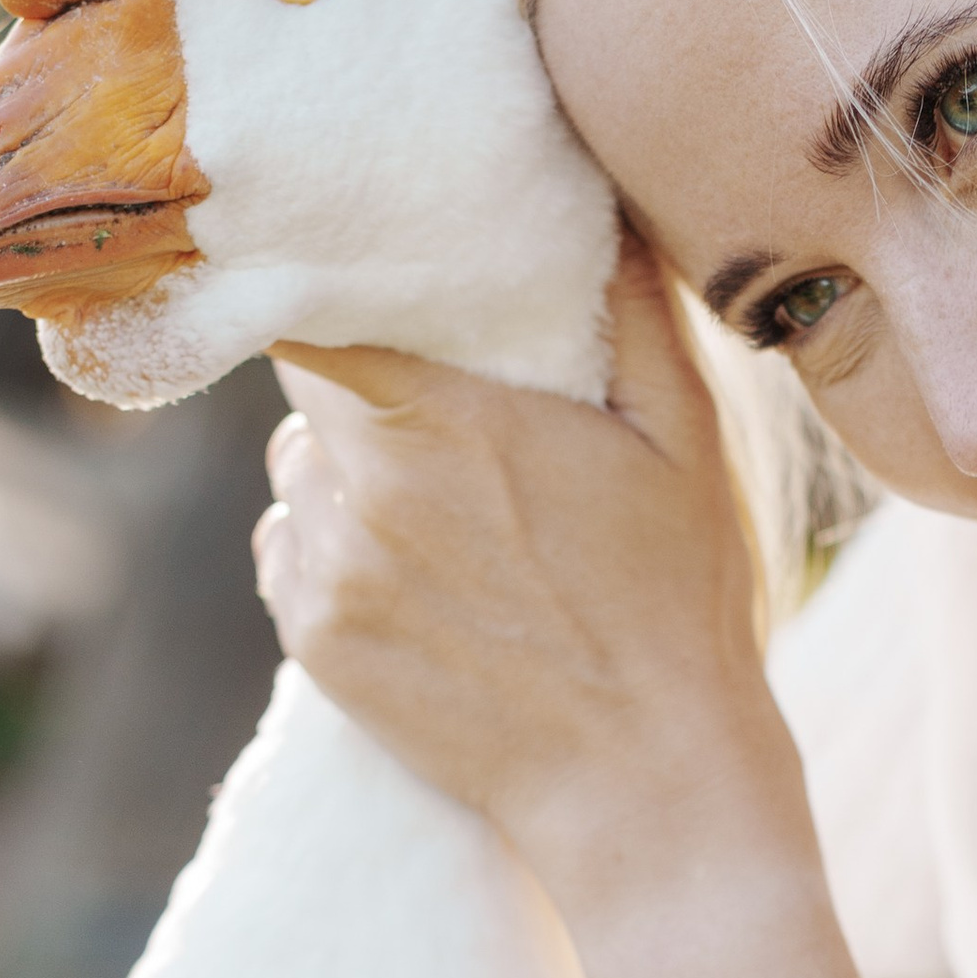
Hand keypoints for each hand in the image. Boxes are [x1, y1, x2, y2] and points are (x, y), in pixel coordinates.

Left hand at [256, 239, 801, 921]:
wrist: (643, 783)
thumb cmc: (681, 604)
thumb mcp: (685, 435)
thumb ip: (630, 304)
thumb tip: (598, 194)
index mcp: (441, 417)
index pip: (309, 306)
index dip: (322, 279)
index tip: (354, 270)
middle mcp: (360, 489)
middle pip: (304, 385)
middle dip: (357, 375)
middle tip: (437, 398)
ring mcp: (327, 571)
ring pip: (298, 470)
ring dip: (346, 467)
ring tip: (443, 505)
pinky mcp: (313, 641)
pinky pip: (291, 550)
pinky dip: (334, 546)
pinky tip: (420, 575)